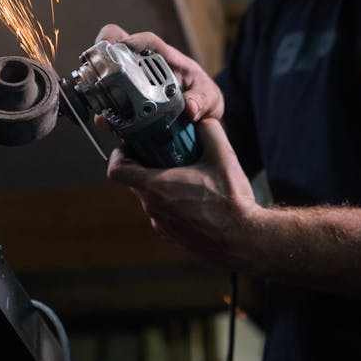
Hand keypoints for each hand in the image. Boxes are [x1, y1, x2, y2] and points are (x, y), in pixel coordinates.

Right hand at [95, 23, 223, 122]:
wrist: (201, 120)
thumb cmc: (203, 97)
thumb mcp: (209, 98)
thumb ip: (201, 100)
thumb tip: (190, 109)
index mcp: (166, 59)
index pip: (148, 42)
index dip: (134, 40)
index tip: (125, 44)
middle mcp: (144, 69)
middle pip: (117, 51)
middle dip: (103, 56)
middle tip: (97, 68)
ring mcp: (133, 88)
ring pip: (108, 79)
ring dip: (100, 88)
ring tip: (100, 100)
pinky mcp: (129, 108)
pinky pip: (113, 107)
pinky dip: (106, 113)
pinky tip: (104, 121)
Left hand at [106, 118, 259, 269]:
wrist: (244, 240)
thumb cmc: (232, 203)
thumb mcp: (223, 157)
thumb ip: (209, 131)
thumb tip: (202, 120)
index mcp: (158, 186)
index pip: (116, 170)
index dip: (120, 155)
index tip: (132, 146)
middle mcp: (153, 207)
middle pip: (134, 181)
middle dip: (146, 165)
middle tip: (166, 155)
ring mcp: (161, 224)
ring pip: (150, 198)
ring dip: (160, 185)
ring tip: (185, 176)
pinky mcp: (171, 236)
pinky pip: (162, 213)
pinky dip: (170, 203)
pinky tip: (194, 198)